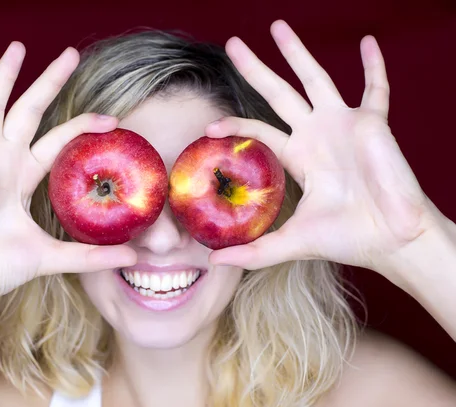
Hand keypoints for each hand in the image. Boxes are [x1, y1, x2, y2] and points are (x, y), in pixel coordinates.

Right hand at [0, 42, 136, 309]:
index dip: (81, 125)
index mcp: (22, 177)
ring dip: (4, 77)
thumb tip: (134, 258)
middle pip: (29, 111)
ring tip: (18, 47)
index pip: (56, 140)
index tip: (112, 118)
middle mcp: (1, 162)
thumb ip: (92, 255)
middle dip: (49, 82)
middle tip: (71, 53)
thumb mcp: (53, 256)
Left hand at [207, 20, 434, 281]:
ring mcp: (343, 125)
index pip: (261, 129)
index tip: (210, 127)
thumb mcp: (291, 242)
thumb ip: (253, 252)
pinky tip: (367, 42)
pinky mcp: (372, 123)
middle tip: (232, 43)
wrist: (391, 240)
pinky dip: (374, 66)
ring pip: (315, 79)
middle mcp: (317, 134)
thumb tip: (212, 263)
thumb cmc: (346, 239)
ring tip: (277, 26)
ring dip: (297, 53)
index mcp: (299, 156)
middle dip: (256, 68)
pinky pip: (376, 88)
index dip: (236, 125)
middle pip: (278, 92)